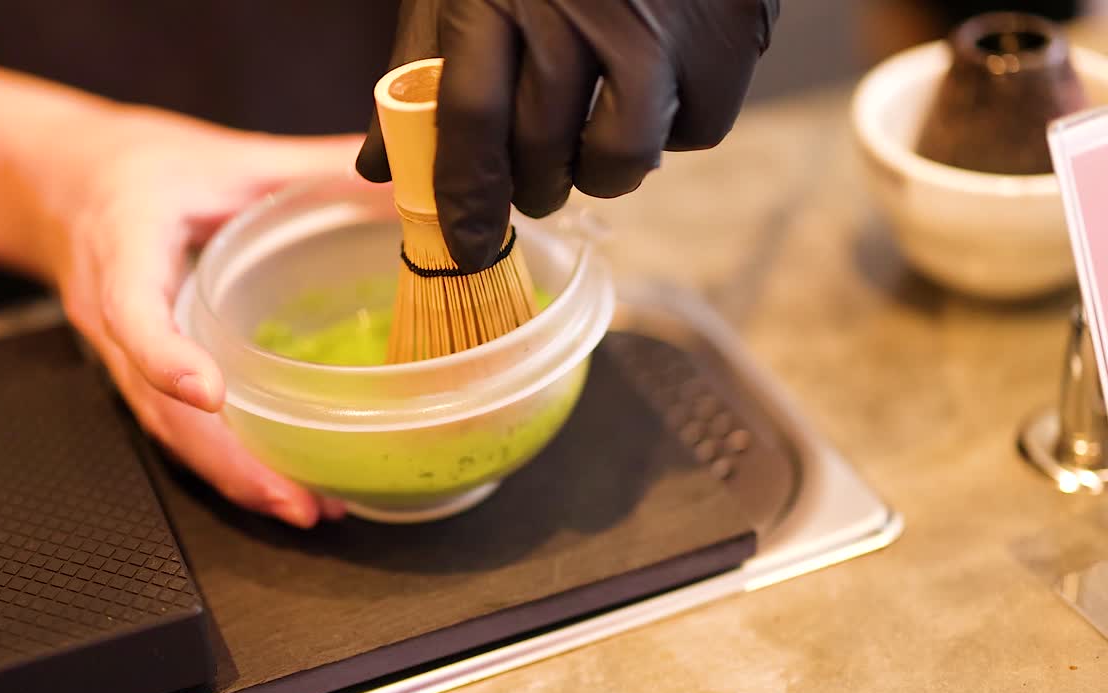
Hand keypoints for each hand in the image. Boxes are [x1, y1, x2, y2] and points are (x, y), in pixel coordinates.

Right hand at [33, 106, 361, 527]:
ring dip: (233, 477)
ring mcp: (121, 356)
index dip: (166, 356)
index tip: (209, 394)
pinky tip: (279, 483)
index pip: (133, 309)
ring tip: (305, 507)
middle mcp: (112, 315)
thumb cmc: (135, 168)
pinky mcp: (139, 375)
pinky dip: (225, 462)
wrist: (58, 184)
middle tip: (297, 499)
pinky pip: (176, 428)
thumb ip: (303, 165)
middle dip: (227, 461)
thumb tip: (388, 166)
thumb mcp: (221, 156)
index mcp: (123, 247)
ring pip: (168, 431)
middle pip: (158, 404)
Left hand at [355, 0, 778, 270]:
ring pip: (620, 160)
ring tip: (590, 143)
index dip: (464, 200)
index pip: (468, 121)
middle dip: (529, 187)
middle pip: (540, 151)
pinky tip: (656, 91)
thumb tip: (381, 166)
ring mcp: (659, 25)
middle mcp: (578, 5)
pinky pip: (695, 134)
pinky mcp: (731, 35)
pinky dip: (671, 132)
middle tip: (532, 179)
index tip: (464, 248)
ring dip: (598, 173)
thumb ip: (421, 62)